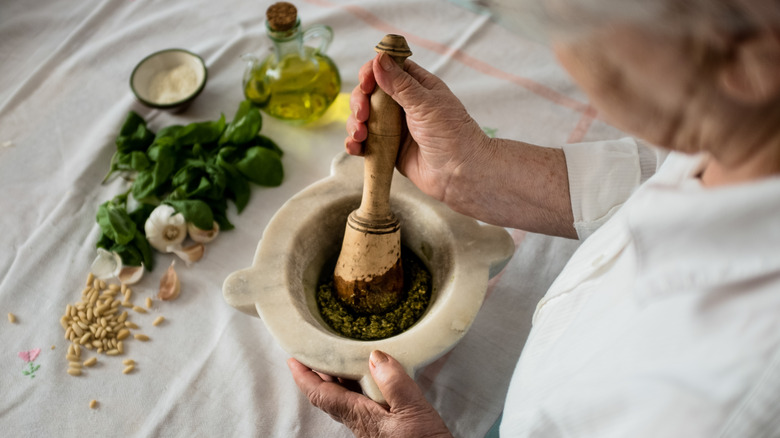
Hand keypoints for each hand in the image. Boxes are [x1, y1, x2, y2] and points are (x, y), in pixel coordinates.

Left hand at [288, 350, 452, 437]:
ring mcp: (372, 426)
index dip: (304, 376)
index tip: (294, 358)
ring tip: (342, 356)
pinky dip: (360, 385)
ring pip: (345, 398)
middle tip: (317, 349)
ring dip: (339, 378)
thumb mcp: (413, 411)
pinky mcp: (385, 428)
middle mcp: (360, 422)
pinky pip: (362, 402)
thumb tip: (375, 356)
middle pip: (329, 395)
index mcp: (360, 416)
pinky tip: (373, 376)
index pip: (321, 394)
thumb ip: (394, 383)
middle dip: (320, 372)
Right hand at [345, 53, 490, 203]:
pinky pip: (365, 143)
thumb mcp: (426, 104)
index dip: (371, 73)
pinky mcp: (388, 149)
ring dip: (355, 124)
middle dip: (359, 102)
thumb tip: (379, 59)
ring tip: (360, 135)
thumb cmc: (453, 135)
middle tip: (363, 115)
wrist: (461, 174)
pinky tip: (355, 147)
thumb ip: (400, 84)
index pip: (386, 69)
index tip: (366, 84)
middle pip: (369, 94)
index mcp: (416, 87)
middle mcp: (403, 105)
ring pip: (363, 119)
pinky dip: (355, 144)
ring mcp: (394, 128)